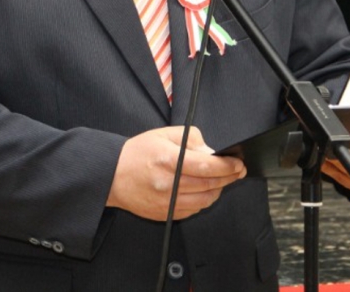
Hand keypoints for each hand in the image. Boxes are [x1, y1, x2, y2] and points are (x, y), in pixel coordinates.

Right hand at [106, 126, 246, 220]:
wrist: (112, 176)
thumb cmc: (136, 153)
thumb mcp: (162, 134)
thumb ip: (190, 138)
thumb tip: (210, 152)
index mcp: (169, 160)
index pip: (208, 166)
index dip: (227, 166)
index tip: (238, 163)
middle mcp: (169, 184)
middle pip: (210, 184)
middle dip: (229, 177)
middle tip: (238, 171)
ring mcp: (167, 202)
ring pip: (205, 200)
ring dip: (218, 190)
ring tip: (222, 181)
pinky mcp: (166, 214)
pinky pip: (193, 209)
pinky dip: (203, 200)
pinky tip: (205, 191)